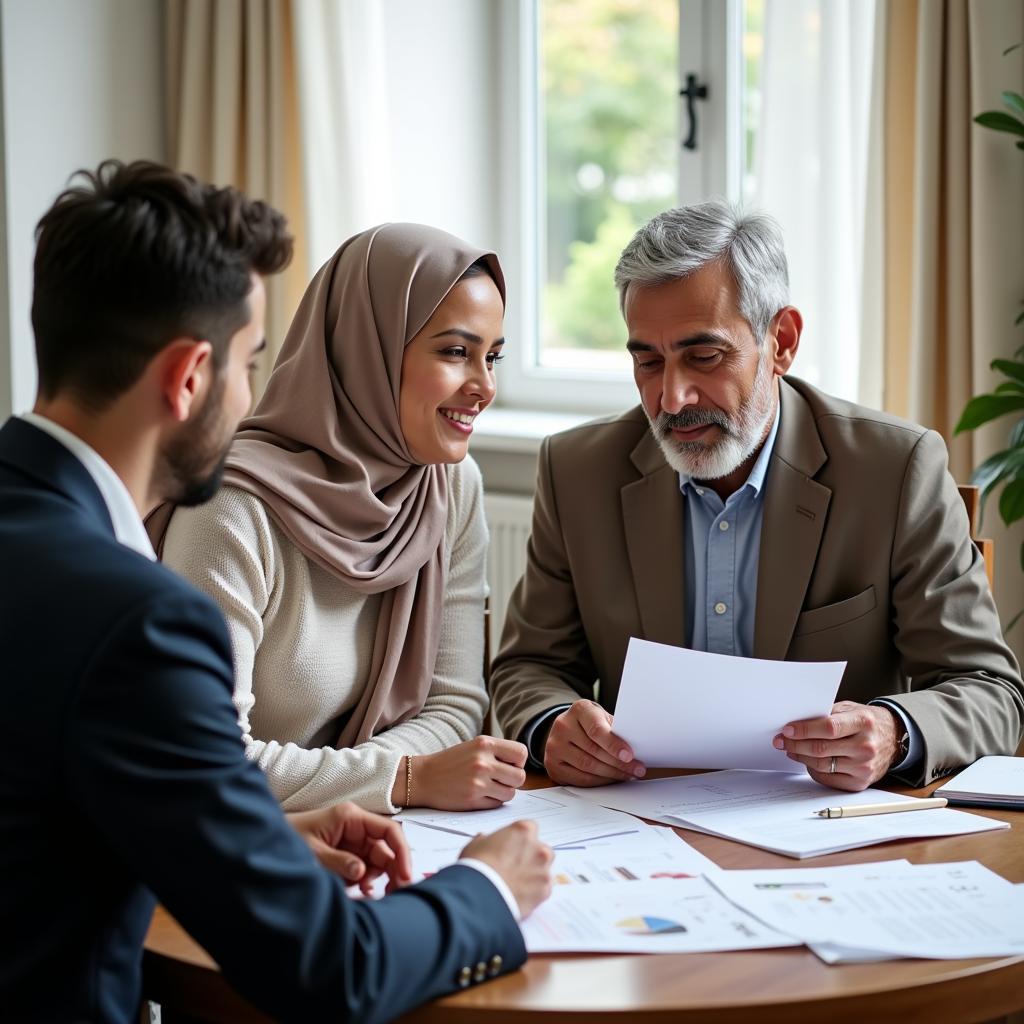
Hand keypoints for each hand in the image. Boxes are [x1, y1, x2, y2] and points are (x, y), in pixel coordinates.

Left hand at [287, 802, 412, 894]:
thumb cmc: (287, 839)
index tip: (405, 876)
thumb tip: (362, 874)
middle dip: (392, 871)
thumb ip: (339, 862)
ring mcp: (352, 841)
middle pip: (386, 848)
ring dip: (375, 878)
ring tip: (363, 892)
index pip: (389, 831)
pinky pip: (364, 868)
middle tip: (394, 893)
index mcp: (351, 817)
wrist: (265, 842)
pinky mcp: (346, 854)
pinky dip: (364, 881)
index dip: (401, 852)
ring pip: (377, 861)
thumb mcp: (313, 853)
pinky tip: (359, 890)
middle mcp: (356, 827)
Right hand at [402, 736, 527, 809]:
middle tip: (499, 780)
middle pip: (520, 777)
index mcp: (485, 744)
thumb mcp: (474, 747)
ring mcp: (478, 781)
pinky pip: (497, 804)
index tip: (508, 766)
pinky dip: (492, 802)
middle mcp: (483, 761)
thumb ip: (497, 752)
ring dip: (503, 793)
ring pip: (510, 793)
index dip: (518, 762)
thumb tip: (521, 766)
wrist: (422, 777)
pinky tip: (479, 795)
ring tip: (488, 788)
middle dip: (512, 781)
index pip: (521, 753)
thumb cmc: (451, 762)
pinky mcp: (473, 799)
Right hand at [460, 820, 553, 918]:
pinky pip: (543, 890)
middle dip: (532, 856)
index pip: (530, 828)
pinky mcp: (544, 891)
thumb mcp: (476, 844)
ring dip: (534, 875)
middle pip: (542, 849)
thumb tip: (486, 842)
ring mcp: (544, 870)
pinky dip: (534, 893)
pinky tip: (518, 895)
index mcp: (524, 831)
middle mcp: (539, 848)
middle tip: (515, 866)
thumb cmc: (477, 868)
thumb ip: (488, 840)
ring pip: (544, 870)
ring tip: (515, 883)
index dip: (521, 838)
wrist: (480, 894)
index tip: (514, 846)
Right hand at [543, 699, 645, 786]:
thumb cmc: (592, 723)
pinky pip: (580, 779)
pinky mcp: (552, 764)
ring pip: (587, 767)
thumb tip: (636, 748)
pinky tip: (611, 779)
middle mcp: (562, 726)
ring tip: (627, 775)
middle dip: (619, 763)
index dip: (614, 744)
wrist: (568, 728)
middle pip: (594, 751)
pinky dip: (599, 782)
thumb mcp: (603, 718)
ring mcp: (554, 746)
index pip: (596, 729)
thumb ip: (615, 729)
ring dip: (611, 774)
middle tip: (637, 769)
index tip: (629, 755)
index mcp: (579, 710)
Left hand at [773, 700, 902, 790]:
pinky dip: (812, 770)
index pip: (828, 727)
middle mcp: (865, 746)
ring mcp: (864, 767)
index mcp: (863, 722)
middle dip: (795, 744)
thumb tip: (797, 722)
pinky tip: (806, 761)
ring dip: (801, 757)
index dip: (804, 729)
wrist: (892, 737)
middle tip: (781, 740)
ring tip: (790, 749)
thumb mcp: (850, 709)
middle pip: (821, 749)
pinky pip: (828, 779)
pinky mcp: (860, 782)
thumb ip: (827, 714)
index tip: (787, 730)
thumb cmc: (865, 721)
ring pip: (821, 765)